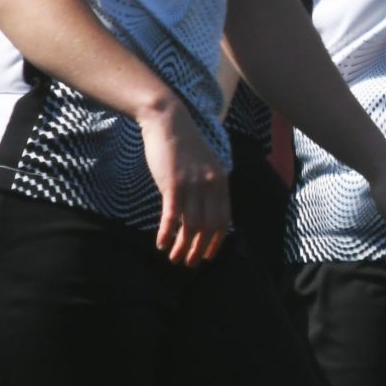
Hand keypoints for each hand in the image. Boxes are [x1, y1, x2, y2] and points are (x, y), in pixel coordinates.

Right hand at [139, 105, 228, 265]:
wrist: (167, 121)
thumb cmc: (182, 145)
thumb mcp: (204, 165)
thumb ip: (208, 186)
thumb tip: (205, 210)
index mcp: (221, 182)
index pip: (224, 221)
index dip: (216, 242)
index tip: (208, 255)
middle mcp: (211, 186)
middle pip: (209, 228)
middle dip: (200, 250)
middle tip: (190, 263)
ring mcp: (193, 185)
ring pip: (192, 226)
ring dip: (183, 248)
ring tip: (175, 259)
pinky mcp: (173, 185)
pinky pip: (173, 218)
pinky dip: (167, 235)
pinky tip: (161, 245)